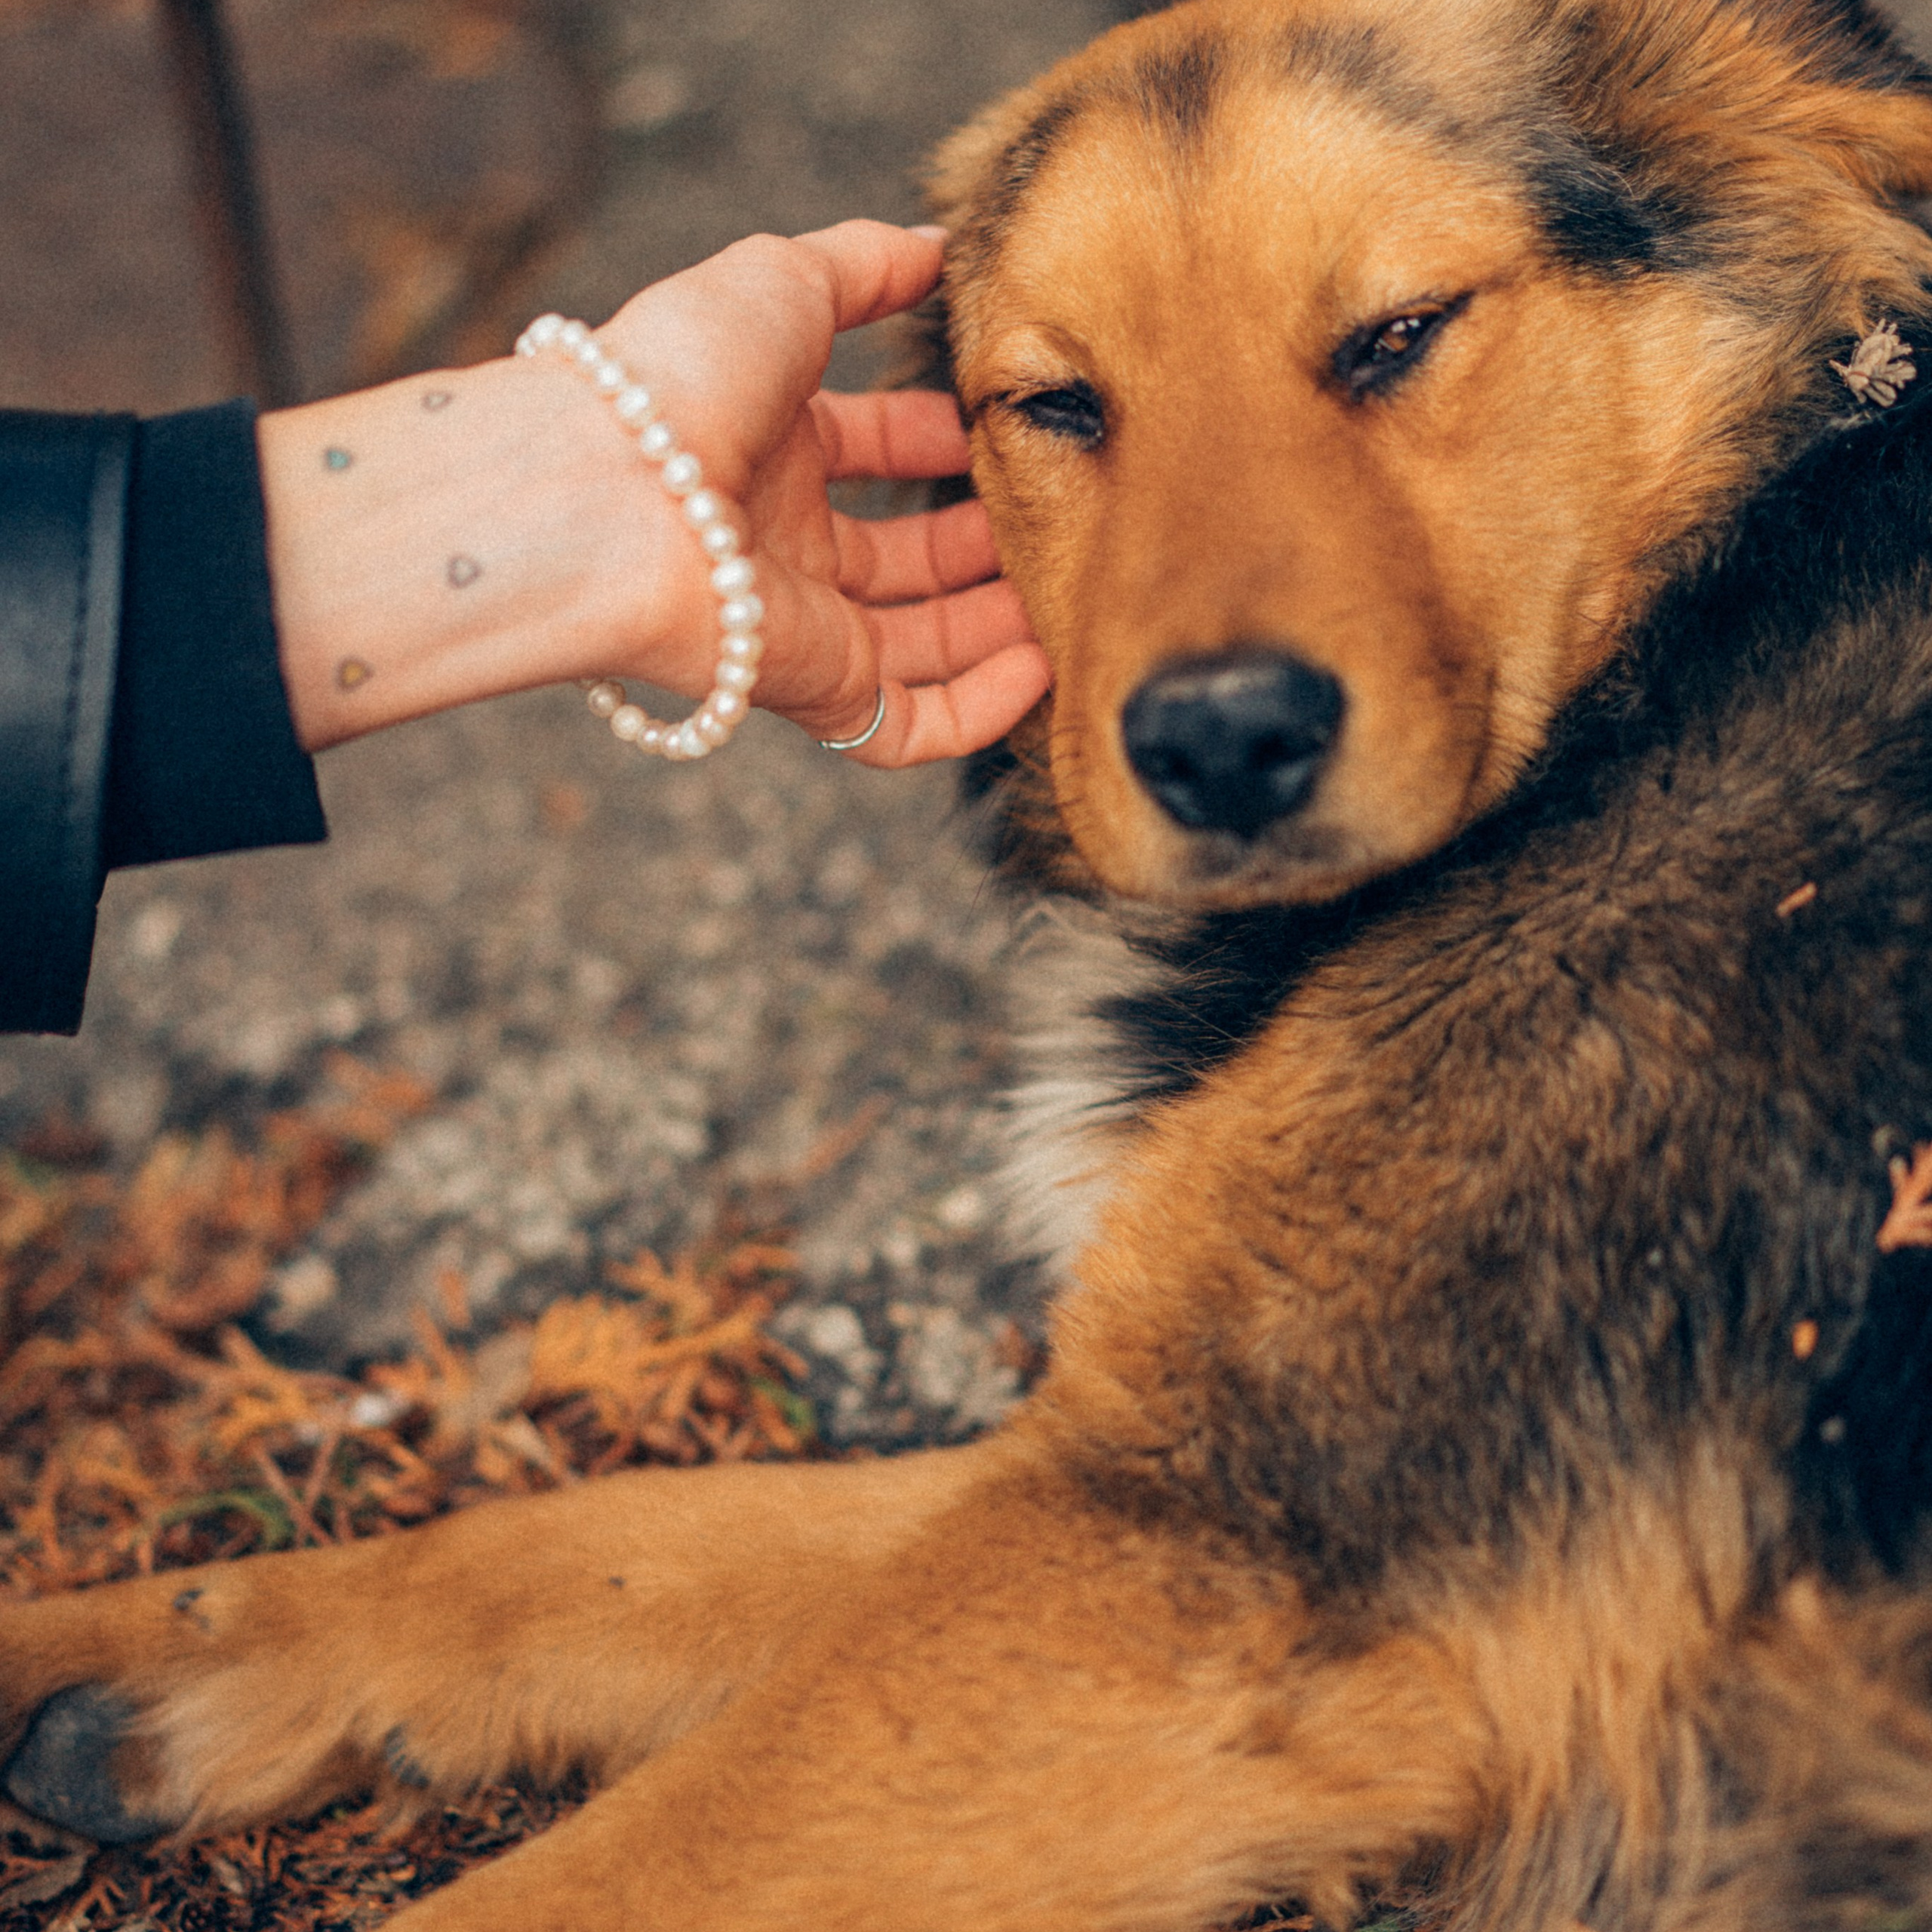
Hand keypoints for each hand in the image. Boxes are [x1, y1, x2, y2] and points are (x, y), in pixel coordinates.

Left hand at [261, 222, 1048, 767]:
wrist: (617, 491)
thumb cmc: (681, 377)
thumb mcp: (783, 281)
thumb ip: (866, 262)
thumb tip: (943, 247)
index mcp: (769, 446)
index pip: (875, 451)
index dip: (943, 442)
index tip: (1017, 428)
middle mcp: (785, 541)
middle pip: (904, 557)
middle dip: (985, 539)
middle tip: (1062, 516)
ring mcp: (802, 623)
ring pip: (922, 644)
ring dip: (1001, 624)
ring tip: (1074, 591)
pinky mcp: (817, 690)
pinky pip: (911, 725)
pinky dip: (980, 710)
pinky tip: (1041, 670)